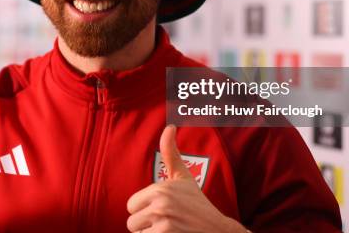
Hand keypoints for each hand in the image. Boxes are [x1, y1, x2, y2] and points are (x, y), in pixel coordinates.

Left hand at [126, 125, 244, 232]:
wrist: (217, 230)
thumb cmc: (197, 204)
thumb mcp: (183, 177)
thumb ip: (171, 152)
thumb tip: (169, 126)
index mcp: (160, 189)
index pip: (131, 205)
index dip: (144, 210)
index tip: (162, 210)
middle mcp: (161, 204)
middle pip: (131, 222)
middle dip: (145, 225)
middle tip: (165, 223)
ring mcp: (164, 223)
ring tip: (168, 230)